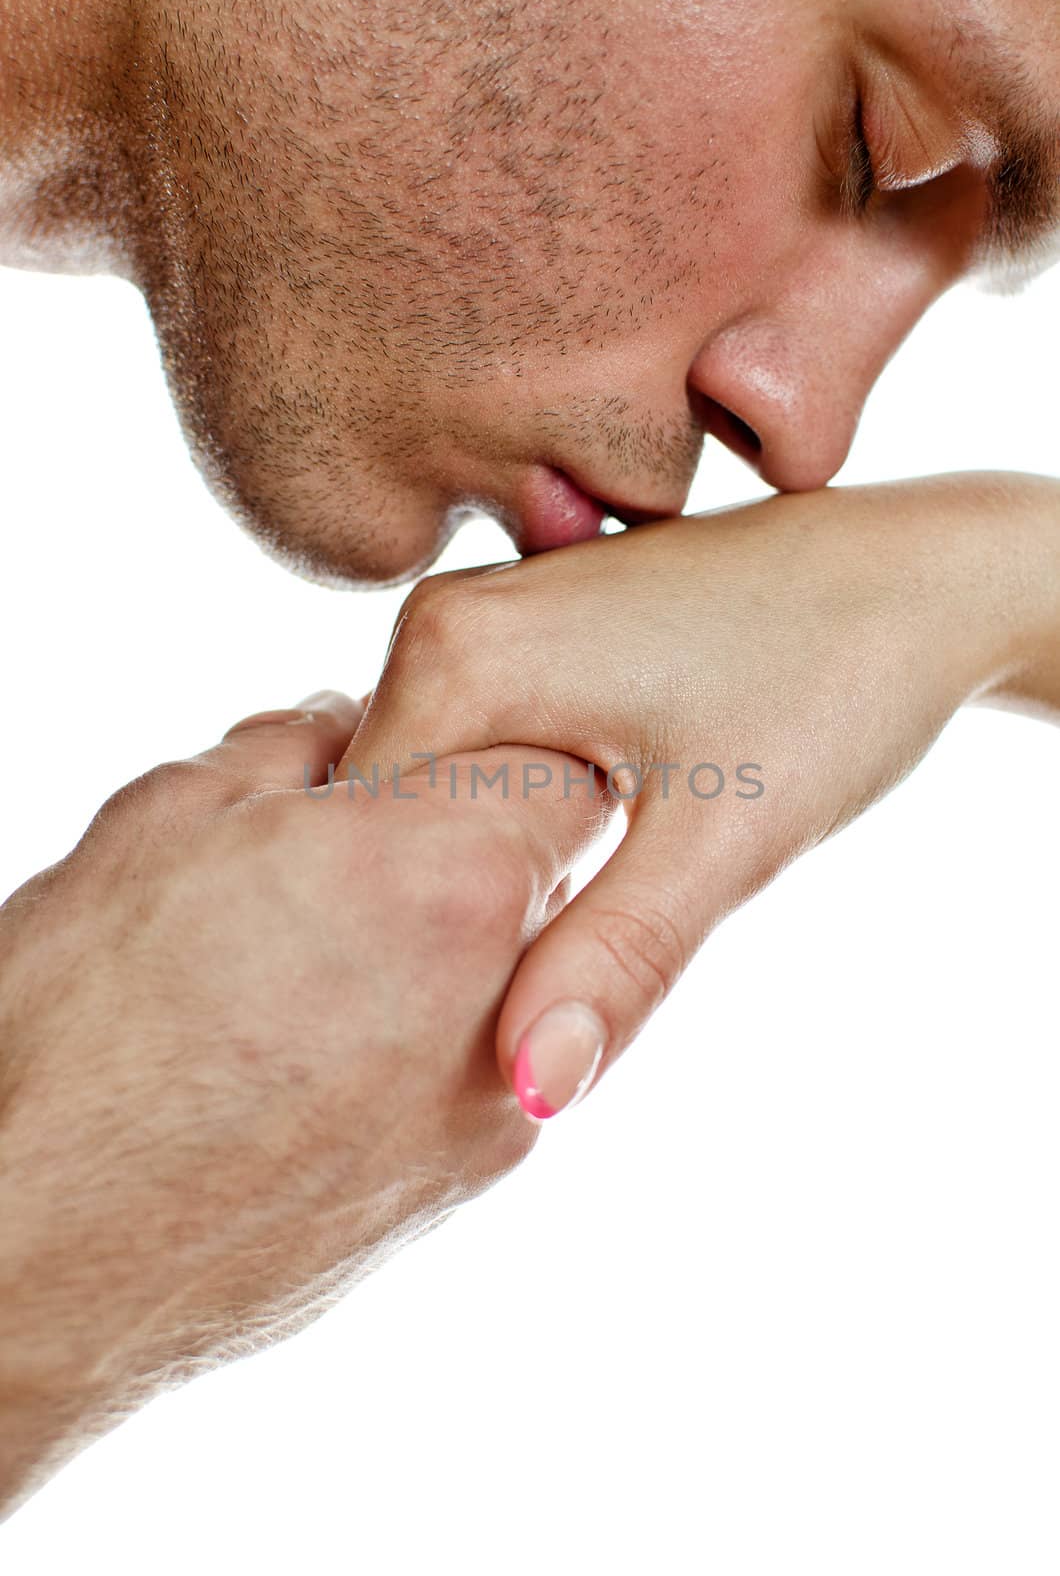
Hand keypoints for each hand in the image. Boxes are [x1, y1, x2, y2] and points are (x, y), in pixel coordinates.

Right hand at [0, 693, 609, 1513]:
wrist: (38, 1253)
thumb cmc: (75, 1033)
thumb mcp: (161, 828)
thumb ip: (286, 751)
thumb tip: (343, 728)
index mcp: (444, 878)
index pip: (562, 775)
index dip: (494, 755)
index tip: (423, 768)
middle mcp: (505, 998)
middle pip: (555, 879)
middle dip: (480, 847)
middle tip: (362, 862)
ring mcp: (491, 1108)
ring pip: (524, 976)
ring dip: (456, 947)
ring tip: (321, 967)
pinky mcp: (459, 1186)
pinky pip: (481, 1068)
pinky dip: (429, 1039)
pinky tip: (317, 1052)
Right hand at [343, 473, 1059, 1116]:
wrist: (925, 579)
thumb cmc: (837, 682)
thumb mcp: (722, 842)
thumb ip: (612, 961)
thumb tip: (528, 1090)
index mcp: (455, 652)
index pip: (354, 840)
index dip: (407, 937)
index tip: (472, 1000)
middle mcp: (447, 615)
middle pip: (390, 817)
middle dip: (445, 903)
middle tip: (556, 956)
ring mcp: (491, 614)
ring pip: (439, 788)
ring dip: (484, 862)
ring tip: (588, 889)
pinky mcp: (535, 627)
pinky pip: (483, 748)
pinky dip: (515, 815)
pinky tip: (594, 841)